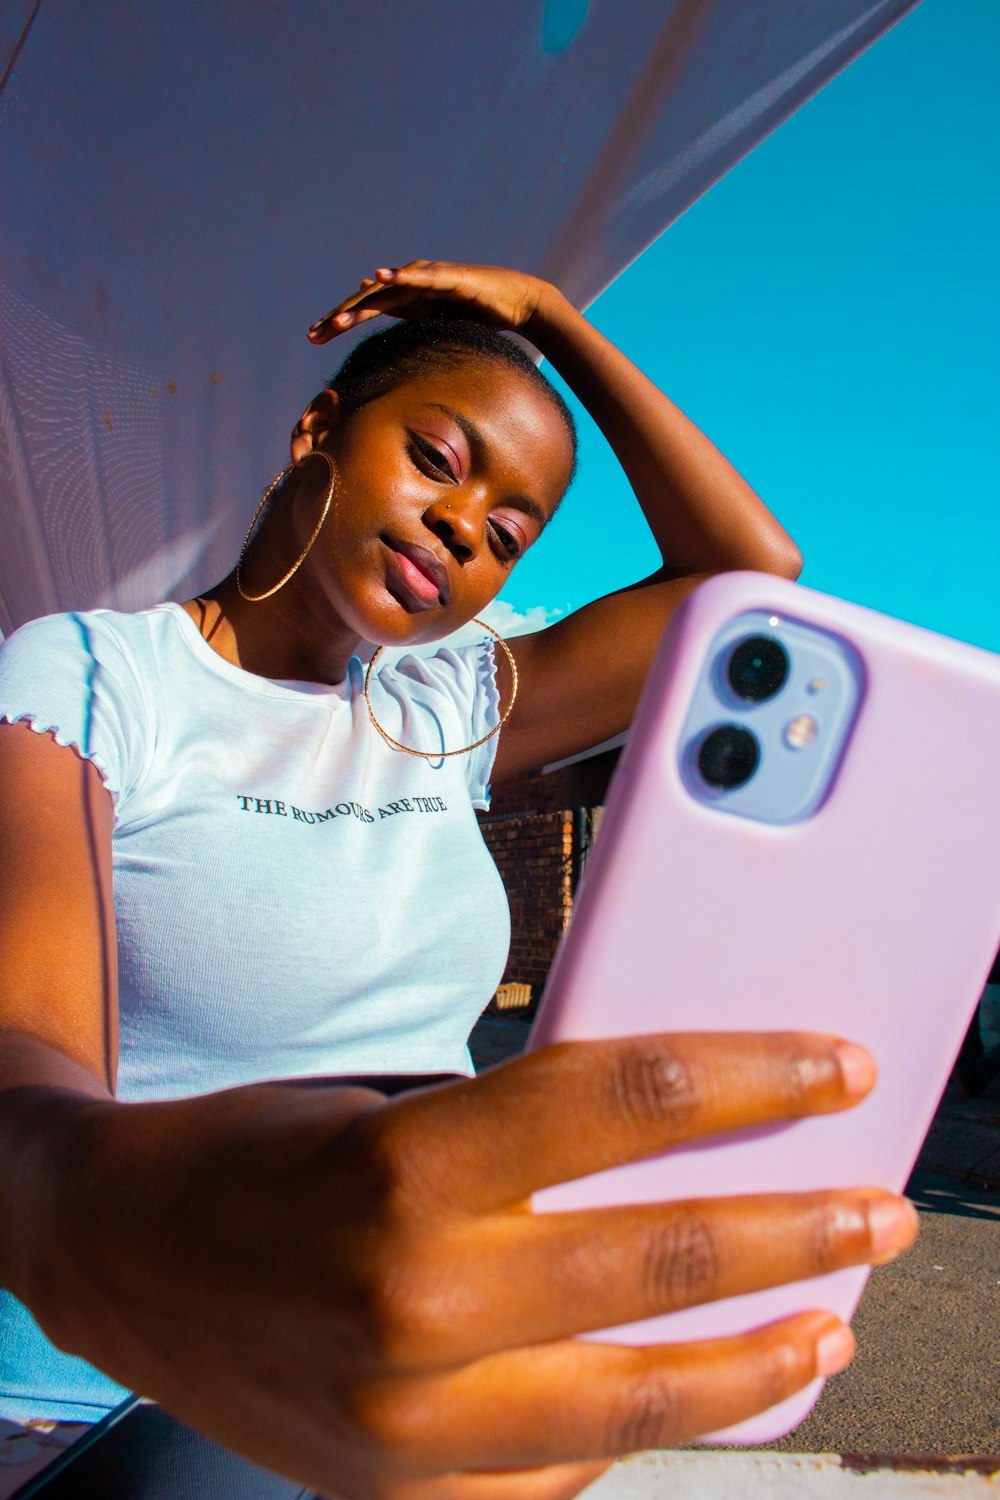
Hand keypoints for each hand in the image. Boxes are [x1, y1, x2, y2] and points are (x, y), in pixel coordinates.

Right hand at [34, 1033, 915, 1498]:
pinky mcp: (404, 1495)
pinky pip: (567, 1466)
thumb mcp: (390, 1102)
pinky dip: (647, 1423)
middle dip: (801, 1228)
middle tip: (878, 1210)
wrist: (118, 1260)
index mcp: (405, 1164)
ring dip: (764, 1358)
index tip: (833, 1069)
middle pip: (663, 1254)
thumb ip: (523, 1130)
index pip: (624, 1100)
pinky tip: (697, 1390)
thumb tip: (679, 1137)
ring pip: (644, 1397)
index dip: (752, 1074)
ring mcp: (409, 1421)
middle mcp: (413, 1299)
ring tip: (831, 1325)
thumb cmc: (258, 1155)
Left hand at [307, 260, 558, 343]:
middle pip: (366, 300)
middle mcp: (409, 284)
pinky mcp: (447, 277)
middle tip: (313, 336)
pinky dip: (400, 276)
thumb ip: (413, 337)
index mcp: (404, 299)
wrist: (516, 302)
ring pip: (386, 291)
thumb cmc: (477, 318)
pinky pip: (419, 277)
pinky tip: (380, 277)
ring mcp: (426, 278)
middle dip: (339, 318)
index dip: (338, 322)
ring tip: (338, 320)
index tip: (313, 339)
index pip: (364, 310)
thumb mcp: (437, 332)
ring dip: (361, 304)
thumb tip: (394, 357)